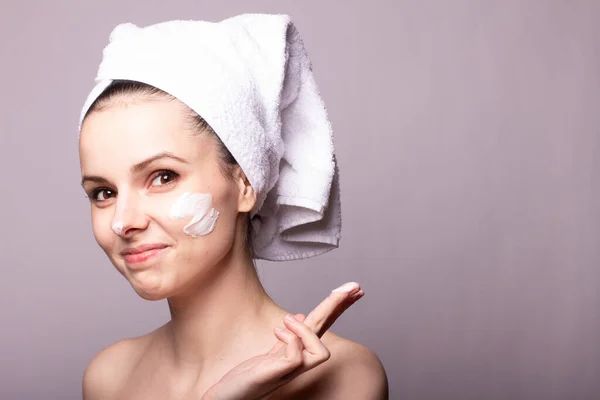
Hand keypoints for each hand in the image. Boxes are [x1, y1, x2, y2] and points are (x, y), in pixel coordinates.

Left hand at [201, 282, 364, 399]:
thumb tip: (301, 316)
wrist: (230, 397)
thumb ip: (288, 338)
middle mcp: (301, 361)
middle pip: (325, 330)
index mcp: (299, 351)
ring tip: (289, 318)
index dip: (338, 307)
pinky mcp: (279, 374)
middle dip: (338, 306)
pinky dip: (291, 340)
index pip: (324, 326)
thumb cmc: (249, 378)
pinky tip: (278, 332)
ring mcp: (291, 369)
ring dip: (307, 329)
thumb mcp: (272, 352)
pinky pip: (296, 356)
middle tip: (354, 285)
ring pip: (320, 351)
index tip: (354, 289)